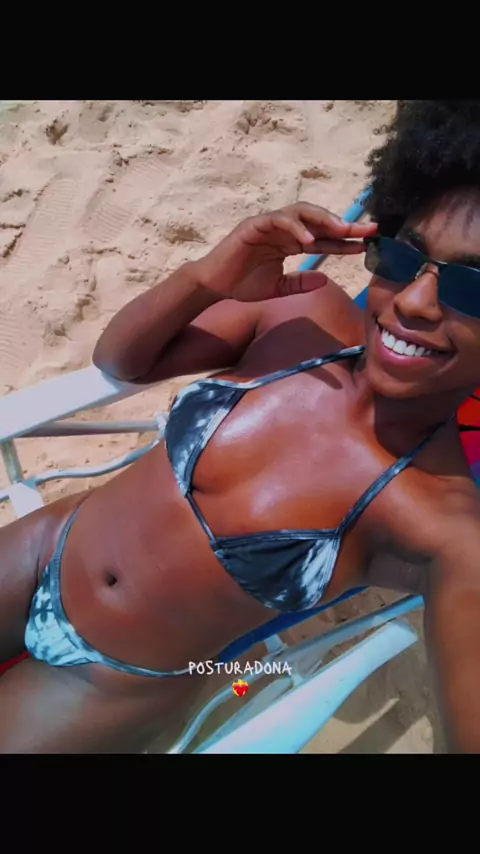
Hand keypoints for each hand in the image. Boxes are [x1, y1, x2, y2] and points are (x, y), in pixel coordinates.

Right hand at [194, 202, 377, 301]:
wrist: (214, 286)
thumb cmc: (242, 285)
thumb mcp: (278, 289)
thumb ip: (300, 283)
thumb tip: (324, 279)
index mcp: (290, 242)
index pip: (324, 238)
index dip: (345, 241)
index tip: (368, 244)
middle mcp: (283, 229)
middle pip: (319, 220)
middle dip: (343, 224)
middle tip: (368, 229)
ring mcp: (269, 224)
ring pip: (301, 212)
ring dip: (324, 219)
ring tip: (343, 229)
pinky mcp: (254, 225)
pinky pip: (278, 221)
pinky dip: (295, 228)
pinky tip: (310, 240)